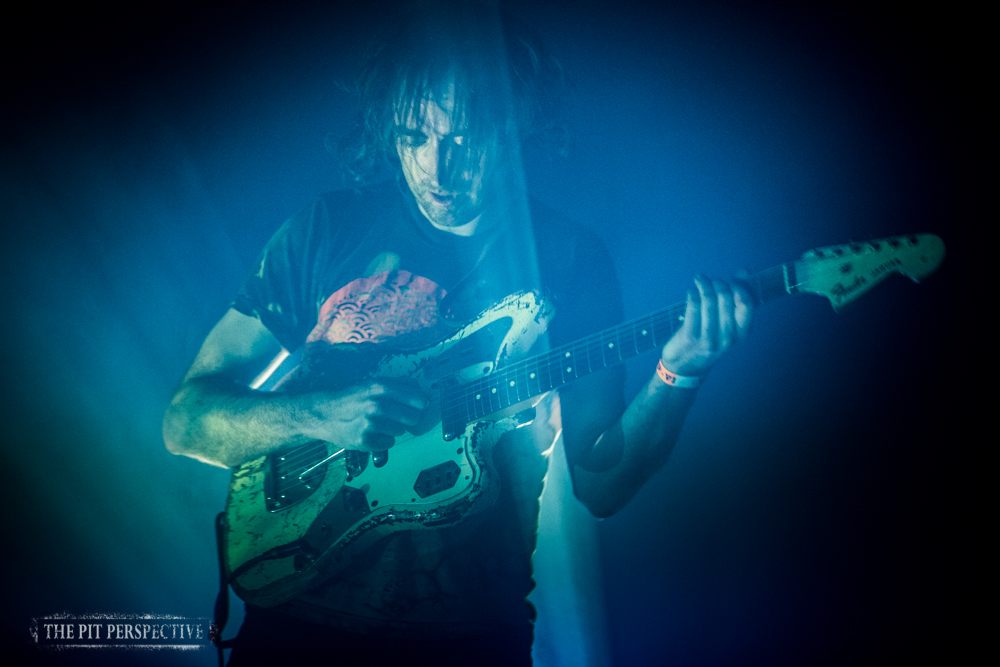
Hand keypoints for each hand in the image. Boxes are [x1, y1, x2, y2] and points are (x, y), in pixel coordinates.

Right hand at [303, 379, 430, 451]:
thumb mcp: (371, 383)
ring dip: (394, 428)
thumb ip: (398, 385)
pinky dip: (383, 440)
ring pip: (401, 431)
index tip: (420, 405)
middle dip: (409, 418)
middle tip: (398, 416)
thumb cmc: (351, 398)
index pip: (417, 398)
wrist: (323, 414)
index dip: (422, 403)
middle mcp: (376, 405)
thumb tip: (423, 395)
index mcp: (380, 387)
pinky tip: (371, 433)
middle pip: (413, 417)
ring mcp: (370, 425)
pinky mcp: (365, 441)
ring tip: (378, 423)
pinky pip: (389, 443)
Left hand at [660, 275, 752, 376]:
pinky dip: (692, 294)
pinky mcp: (690, 337)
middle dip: (718, 283)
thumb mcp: (727, 324)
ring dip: (703, 284)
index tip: (732, 280)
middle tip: (711, 280)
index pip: (747, 304)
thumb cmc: (710, 339)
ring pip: (708, 300)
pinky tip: (691, 291)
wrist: (687, 368)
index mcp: (741, 334)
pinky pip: (692, 307)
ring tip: (699, 279)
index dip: (740, 286)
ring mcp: (708, 339)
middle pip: (726, 298)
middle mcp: (727, 338)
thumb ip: (737, 298)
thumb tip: (745, 271)